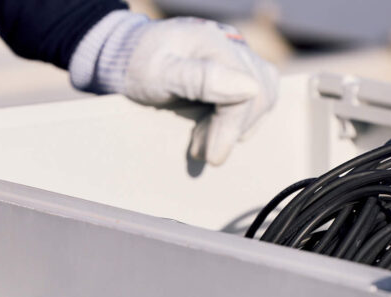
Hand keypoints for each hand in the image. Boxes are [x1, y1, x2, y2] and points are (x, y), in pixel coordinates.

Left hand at [70, 14, 278, 164]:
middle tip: (198, 150)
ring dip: (236, 127)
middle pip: (259, 96)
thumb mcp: (159, 74)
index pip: (245, 92)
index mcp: (216, 43)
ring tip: (202, 141)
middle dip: (230, 131)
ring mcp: (237, 58)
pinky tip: (215, 129)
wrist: (128, 59)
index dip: (232, 128)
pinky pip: (254, 97)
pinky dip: (238, 119)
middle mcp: (233, 46)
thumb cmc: (138, 67)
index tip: (213, 158)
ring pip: (263, 97)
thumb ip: (201, 78)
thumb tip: (250, 88)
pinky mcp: (236, 71)